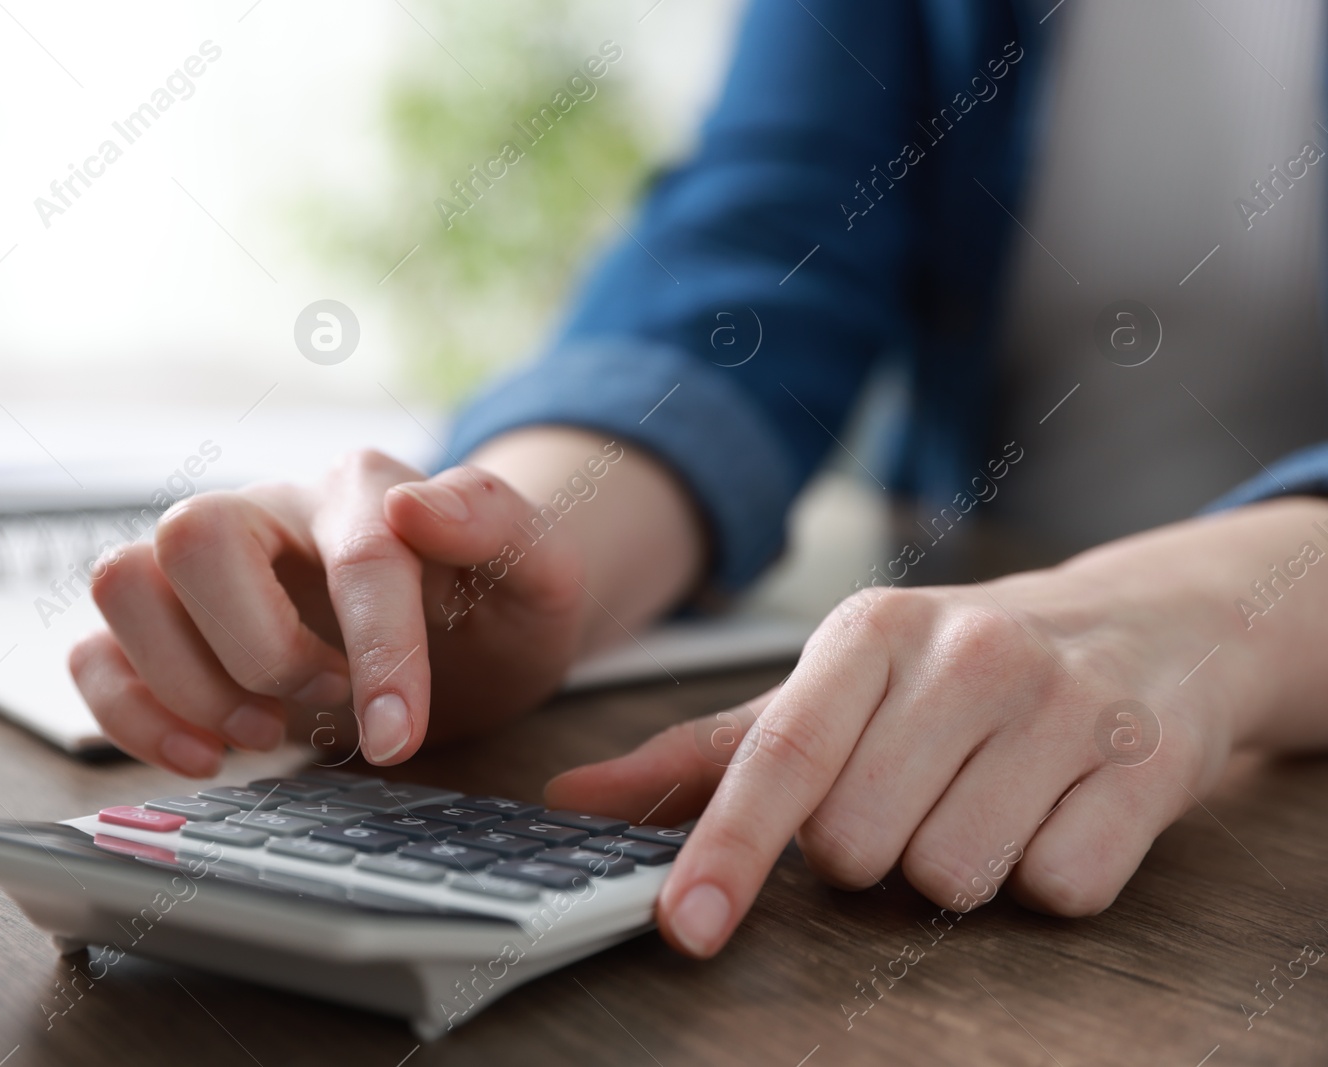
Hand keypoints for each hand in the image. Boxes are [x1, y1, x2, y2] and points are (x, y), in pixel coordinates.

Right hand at [69, 448, 587, 775]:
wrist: (463, 637)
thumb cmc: (491, 605)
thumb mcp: (537, 571)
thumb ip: (497, 522)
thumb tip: (418, 504)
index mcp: (362, 489)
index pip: (357, 552)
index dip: (378, 651)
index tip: (397, 740)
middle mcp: (266, 511)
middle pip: (193, 535)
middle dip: (261, 650)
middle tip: (325, 702)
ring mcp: (204, 568)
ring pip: (121, 582)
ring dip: (187, 680)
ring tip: (267, 729)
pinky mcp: (167, 628)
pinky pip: (92, 652)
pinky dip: (128, 714)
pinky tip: (205, 754)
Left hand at [547, 497, 1327, 955]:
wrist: (1150, 623)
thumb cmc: (960, 665)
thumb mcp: (834, 683)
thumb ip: (704, 753)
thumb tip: (571, 801)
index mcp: (870, 632)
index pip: (781, 757)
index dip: (727, 850)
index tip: (685, 925)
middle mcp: (967, 653)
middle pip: (861, 842)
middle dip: (869, 849)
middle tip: (912, 791)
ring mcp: (1064, 704)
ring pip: (953, 876)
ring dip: (953, 865)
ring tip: (986, 796)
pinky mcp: (1146, 762)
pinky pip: (1060, 887)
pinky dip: (1045, 875)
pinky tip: (1054, 810)